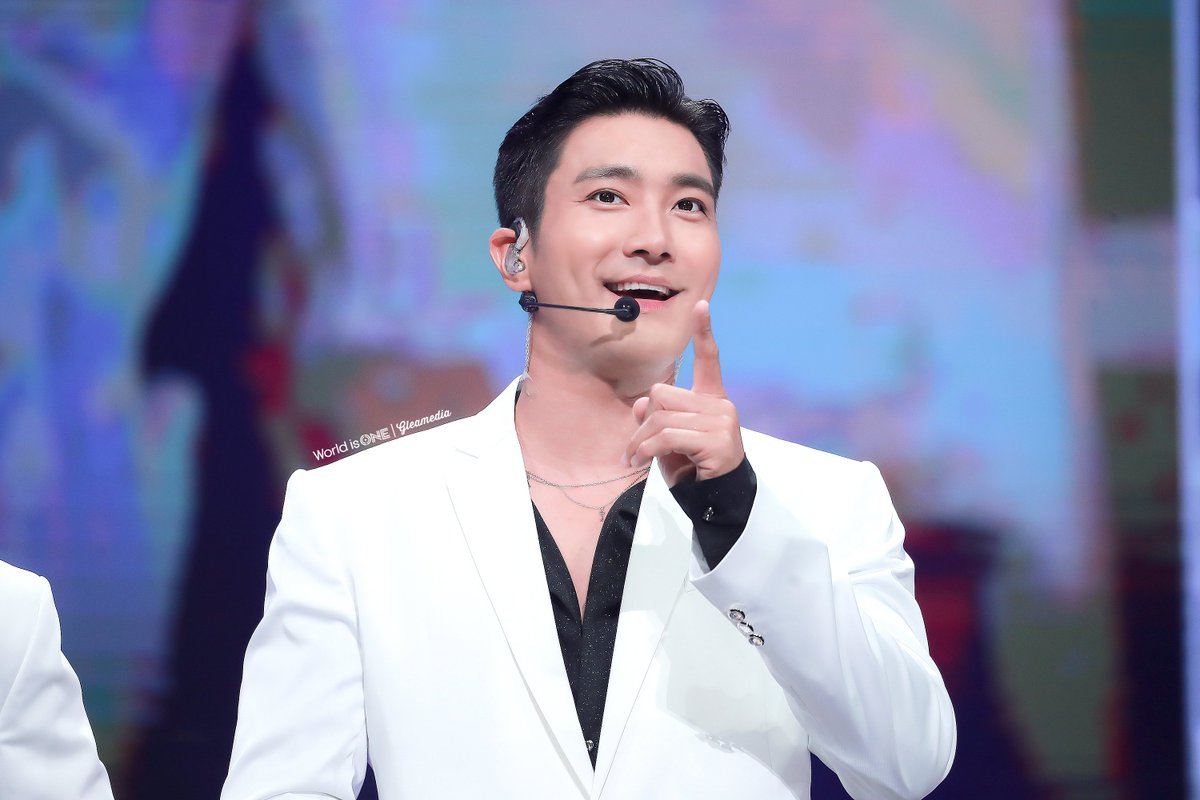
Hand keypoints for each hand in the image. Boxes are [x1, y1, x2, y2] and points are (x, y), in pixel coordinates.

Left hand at [624, 300, 744, 486]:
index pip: (710, 360)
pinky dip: (648, 449)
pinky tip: (642, 460)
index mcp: (712, 399)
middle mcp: (720, 405)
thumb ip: (655, 418)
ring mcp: (721, 422)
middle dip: (644, 421)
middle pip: (663, 394)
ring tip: (635, 458)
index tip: (701, 305)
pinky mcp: (716, 440)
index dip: (704, 332)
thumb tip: (640, 405)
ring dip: (640, 441)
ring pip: (661, 417)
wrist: (715, 499)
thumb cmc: (692, 467)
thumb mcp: (668, 440)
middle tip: (637, 446)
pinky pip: (668, 436)